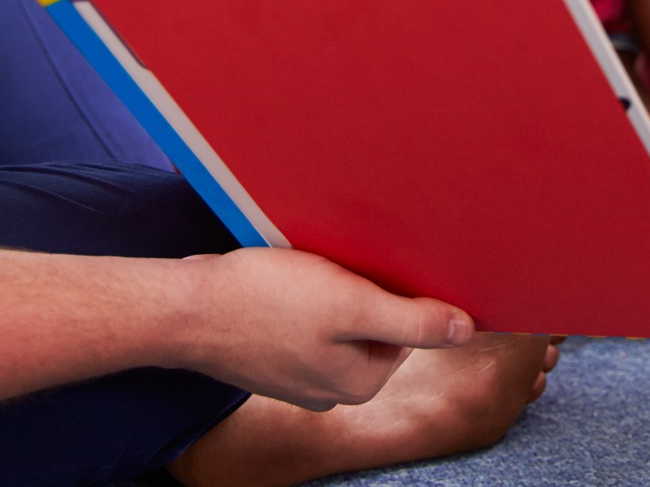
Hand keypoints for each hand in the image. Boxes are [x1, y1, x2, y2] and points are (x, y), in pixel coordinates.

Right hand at [177, 247, 471, 410]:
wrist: (183, 307)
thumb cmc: (264, 301)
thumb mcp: (350, 304)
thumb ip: (411, 321)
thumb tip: (466, 331)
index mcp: (358, 383)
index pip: (407, 331)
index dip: (398, 290)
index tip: (374, 265)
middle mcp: (329, 389)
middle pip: (372, 326)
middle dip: (362, 288)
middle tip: (337, 261)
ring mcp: (296, 375)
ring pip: (336, 320)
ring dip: (331, 288)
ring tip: (308, 267)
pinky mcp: (270, 354)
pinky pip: (304, 321)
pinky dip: (301, 295)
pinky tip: (283, 277)